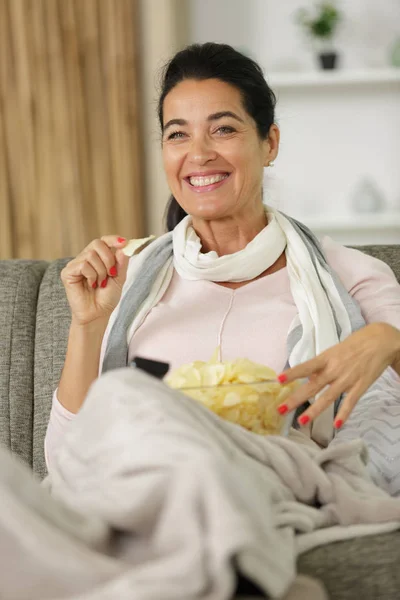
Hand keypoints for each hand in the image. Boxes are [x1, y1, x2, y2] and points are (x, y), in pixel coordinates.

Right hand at [61, 236, 128, 325]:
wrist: (98, 314)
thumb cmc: (107, 297)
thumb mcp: (119, 278)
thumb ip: (121, 262)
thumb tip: (123, 246)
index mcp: (98, 257)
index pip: (103, 241)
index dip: (113, 239)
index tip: (124, 243)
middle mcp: (85, 258)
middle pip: (97, 244)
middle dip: (108, 259)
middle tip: (111, 274)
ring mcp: (75, 264)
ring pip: (91, 255)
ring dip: (101, 271)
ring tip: (100, 283)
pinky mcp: (67, 272)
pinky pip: (83, 265)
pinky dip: (92, 276)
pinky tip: (91, 285)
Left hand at [277, 323, 399, 428]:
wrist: (380, 341)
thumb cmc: (354, 344)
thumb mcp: (334, 351)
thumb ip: (321, 365)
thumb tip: (308, 378)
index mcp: (326, 357)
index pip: (306, 366)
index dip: (293, 373)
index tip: (279, 380)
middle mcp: (334, 369)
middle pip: (312, 386)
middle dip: (296, 398)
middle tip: (280, 409)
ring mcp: (347, 379)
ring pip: (328, 397)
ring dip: (314, 411)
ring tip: (301, 421)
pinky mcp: (360, 386)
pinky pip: (350, 402)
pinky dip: (343, 414)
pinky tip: (336, 425)